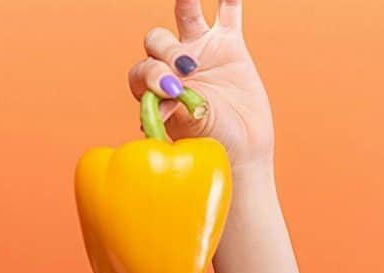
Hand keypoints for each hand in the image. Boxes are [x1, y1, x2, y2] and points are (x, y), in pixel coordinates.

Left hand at [128, 0, 274, 169]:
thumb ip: (178, 111)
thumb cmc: (208, 144)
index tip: (171, 91)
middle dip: (168, 53)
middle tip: (188, 69)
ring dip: (185, 3)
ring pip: (185, 17)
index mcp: (153, 88)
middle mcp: (170, 65)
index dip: (153, 75)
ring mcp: (199, 50)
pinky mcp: (228, 44)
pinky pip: (228, 13)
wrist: (240, 146)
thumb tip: (161, 105)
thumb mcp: (191, 130)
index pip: (143, 70)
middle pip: (158, 42)